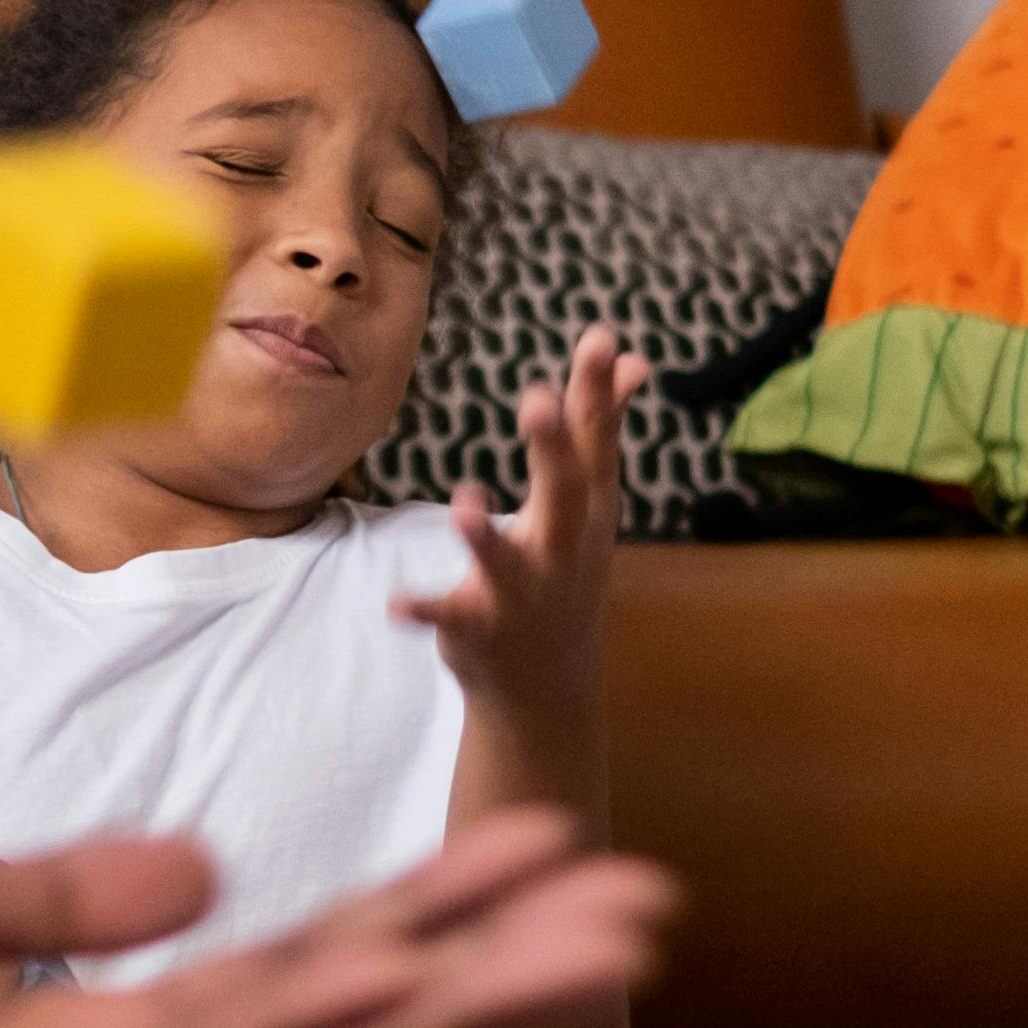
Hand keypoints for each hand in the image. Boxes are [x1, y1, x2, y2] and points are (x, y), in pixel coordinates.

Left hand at [0, 810, 672, 1027]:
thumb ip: (65, 898)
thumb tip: (200, 875)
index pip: (304, 980)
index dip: (433, 928)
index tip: (550, 855)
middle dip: (495, 968)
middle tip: (649, 903)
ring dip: (449, 995)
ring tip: (589, 931)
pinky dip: (296, 1026)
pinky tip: (397, 979)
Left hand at [401, 317, 648, 718]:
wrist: (549, 688)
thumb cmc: (566, 569)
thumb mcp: (591, 505)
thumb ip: (600, 427)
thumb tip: (633, 357)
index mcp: (588, 512)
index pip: (595, 444)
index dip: (596, 393)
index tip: (600, 339)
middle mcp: (563, 550)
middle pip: (563, 494)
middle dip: (553, 449)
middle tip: (537, 398)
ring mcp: (524, 595)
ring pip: (507, 563)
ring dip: (488, 536)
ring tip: (465, 501)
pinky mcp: (479, 630)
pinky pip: (448, 616)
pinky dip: (423, 610)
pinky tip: (394, 603)